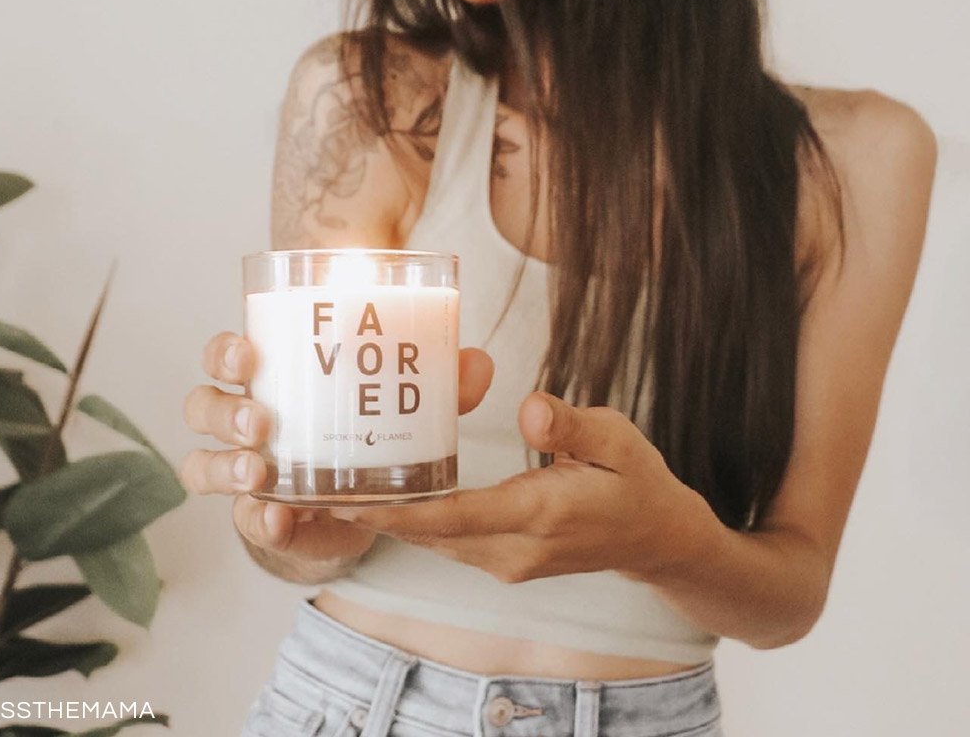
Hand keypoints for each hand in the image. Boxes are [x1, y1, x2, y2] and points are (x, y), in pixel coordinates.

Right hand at [179, 331, 494, 566]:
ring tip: (262, 470)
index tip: (250, 354)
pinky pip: (244, 520)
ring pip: (202, 464)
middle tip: (260, 420)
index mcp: (272, 380)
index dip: (225, 351)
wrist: (356, 507)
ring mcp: (245, 474)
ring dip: (226, 466)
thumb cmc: (366, 433)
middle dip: (223, 411)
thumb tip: (477, 362)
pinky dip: (259, 520)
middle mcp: (244, 424)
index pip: (225, 354)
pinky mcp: (262, 520)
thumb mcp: (400, 404)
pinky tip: (279, 518)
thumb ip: (437, 384)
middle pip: (201, 405)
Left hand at [327, 391, 707, 584]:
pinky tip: (386, 497)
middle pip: (428, 534)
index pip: (454, 517)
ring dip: (387, 521)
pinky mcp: (505, 559)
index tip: (344, 501)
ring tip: (334, 490)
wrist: (657, 538)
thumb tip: (528, 408)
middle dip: (371, 516)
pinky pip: (447, 542)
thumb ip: (570, 426)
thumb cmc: (635, 480)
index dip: (395, 512)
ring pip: (433, 542)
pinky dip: (413, 524)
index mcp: (541, 515)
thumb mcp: (617, 439)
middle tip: (313, 487)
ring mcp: (508, 561)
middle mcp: (516, 549)